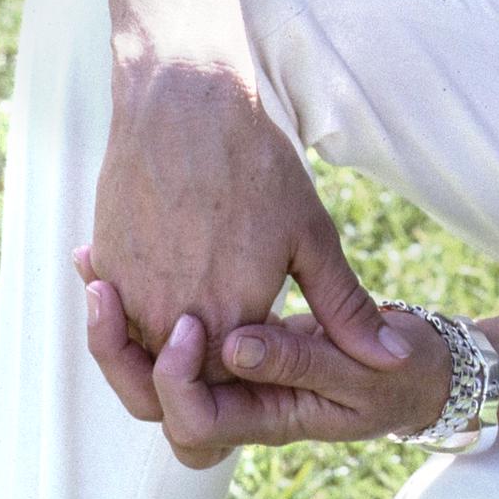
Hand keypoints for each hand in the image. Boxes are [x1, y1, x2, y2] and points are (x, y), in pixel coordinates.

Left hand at [78, 272, 453, 469]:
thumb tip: (239, 348)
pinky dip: (129, 299)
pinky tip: (107, 255)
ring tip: (98, 274)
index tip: (190, 329)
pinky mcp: (229, 335)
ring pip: (146, 366)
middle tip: (109, 297)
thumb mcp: (358, 363)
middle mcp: (237, 400)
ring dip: (113, 328)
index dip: (179, 387)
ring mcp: (229, 370)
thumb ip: (300, 357)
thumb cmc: (402, 373)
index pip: (195, 426)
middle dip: (120, 359)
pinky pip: (161, 328)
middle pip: (152, 404)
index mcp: (267, 418)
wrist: (421, 363)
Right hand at [86, 54, 405, 421]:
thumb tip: (393, 360)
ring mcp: (130, 300)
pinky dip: (133, 310)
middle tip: (228, 311)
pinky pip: (113, 317)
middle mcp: (171, 325)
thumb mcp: (312, 237)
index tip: (270, 335)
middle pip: (182, 388)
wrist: (183, 103)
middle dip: (207, 369)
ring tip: (199, 292)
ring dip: (166, 344)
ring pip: (141, 359)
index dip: (254, 375)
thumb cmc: (255, 166)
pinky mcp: (105, 270)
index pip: (235, 395)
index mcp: (230, 326)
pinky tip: (164, 268)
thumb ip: (345, 309)